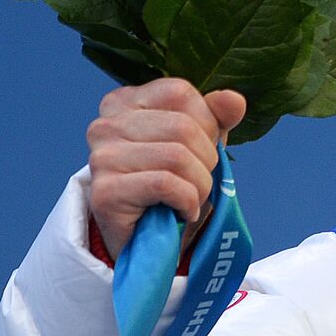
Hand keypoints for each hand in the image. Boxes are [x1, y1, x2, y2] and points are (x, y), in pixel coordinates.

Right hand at [87, 78, 246, 259]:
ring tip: (190, 200)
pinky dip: (187, 202)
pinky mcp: (104, 191)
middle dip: (207, 161)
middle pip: (183, 127)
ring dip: (199, 186)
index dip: (207, 124)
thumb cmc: (175, 187)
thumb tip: (234, 99)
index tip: (201, 152)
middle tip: (197, 183)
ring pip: (177, 156)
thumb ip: (218, 119)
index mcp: (125, 102)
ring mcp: (101, 157)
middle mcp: (106, 124)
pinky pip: (166, 184)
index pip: (181, 93)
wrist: (149, 242)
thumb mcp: (202, 146)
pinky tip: (180, 212)